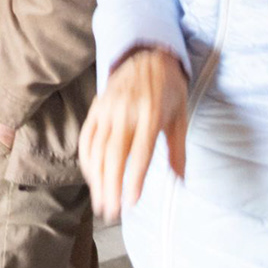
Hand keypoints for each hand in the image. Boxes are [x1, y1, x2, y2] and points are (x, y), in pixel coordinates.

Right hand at [79, 47, 188, 222]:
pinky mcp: (96, 108)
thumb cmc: (168, 88)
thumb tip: (180, 180)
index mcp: (151, 113)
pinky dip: (86, 161)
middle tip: (111, 212)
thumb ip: (178, 149)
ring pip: (97, 150)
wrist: (146, 54)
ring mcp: (107, 108)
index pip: (140, 153)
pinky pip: (87, 138)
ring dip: (97, 179)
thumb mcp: (180, 115)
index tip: (131, 203)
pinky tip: (92, 178)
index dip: (135, 180)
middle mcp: (126, 111)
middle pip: (114, 155)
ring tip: (101, 203)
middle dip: (111, 187)